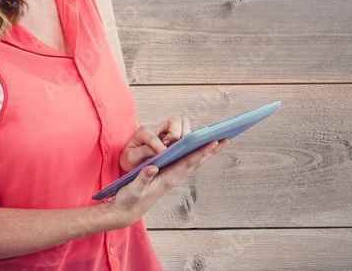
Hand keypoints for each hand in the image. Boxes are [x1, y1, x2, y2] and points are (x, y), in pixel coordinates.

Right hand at [109, 138, 226, 225]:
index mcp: (167, 178)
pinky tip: (199, 150)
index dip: (201, 152)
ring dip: (206, 153)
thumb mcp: (133, 189)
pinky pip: (185, 164)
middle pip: (196, 162)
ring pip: (193, 163)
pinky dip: (195, 156)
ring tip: (219, 142)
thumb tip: (153, 167)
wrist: (126, 211)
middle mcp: (173, 177)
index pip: (188, 162)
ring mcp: (172, 177)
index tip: (214, 142)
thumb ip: (142, 178)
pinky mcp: (168, 177)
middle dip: (211, 151)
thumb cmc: (129, 199)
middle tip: (226, 139)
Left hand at [120, 116, 191, 171]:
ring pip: (183, 123)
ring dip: (185, 134)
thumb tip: (158, 152)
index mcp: (144, 132)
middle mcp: (157, 128)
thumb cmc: (131, 157)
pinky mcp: (174, 136)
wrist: (132, 157)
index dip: (157, 144)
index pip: (152, 135)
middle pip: (175, 120)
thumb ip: (141, 153)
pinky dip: (189, 139)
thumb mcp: (130, 157)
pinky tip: (189, 149)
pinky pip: (186, 132)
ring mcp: (167, 131)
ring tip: (181, 148)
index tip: (162, 152)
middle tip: (171, 147)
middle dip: (176, 133)